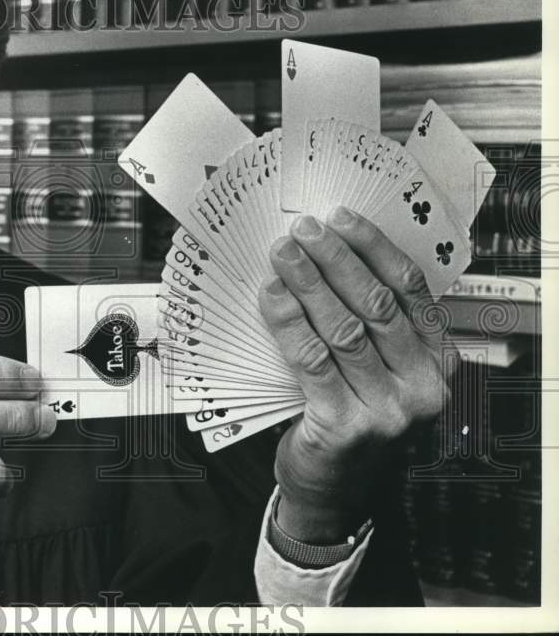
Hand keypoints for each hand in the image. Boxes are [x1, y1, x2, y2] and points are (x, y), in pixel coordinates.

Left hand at [258, 207, 455, 542]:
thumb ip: (371, 325)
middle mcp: (423, 385)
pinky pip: (311, 359)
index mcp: (438, 361)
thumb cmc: (354, 416)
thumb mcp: (379, 371)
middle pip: (375, 303)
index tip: (342, 219)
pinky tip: (272, 297)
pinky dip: (289, 322)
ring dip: (308, 284)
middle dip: (335, 260)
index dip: (373, 249)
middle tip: (302, 231)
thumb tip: (326, 254)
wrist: (334, 491)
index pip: (410, 290)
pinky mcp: (346, 425)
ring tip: (282, 255)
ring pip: (342, 328)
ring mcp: (388, 409)